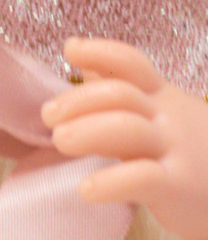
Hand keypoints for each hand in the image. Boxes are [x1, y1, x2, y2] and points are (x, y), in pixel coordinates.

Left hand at [40, 35, 207, 239]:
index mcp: (164, 100)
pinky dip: (110, 183)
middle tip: (48, 114)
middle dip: (80, 99)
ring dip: (89, 130)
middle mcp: (169, 118)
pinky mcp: (177, 186)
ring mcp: (174, 150)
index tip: (70, 49)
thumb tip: (88, 72)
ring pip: (128, 129)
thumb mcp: (164, 119)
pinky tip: (86, 190)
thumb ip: (128, 100)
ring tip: (60, 140)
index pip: (133, 65)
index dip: (101, 52)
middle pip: (122, 94)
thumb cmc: (191, 159)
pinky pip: (141, 179)